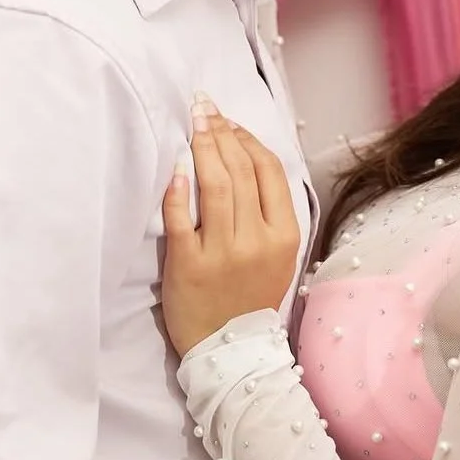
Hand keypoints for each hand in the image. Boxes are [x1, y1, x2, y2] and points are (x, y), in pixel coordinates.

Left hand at [161, 95, 300, 355]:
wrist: (232, 352)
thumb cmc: (252, 297)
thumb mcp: (278, 254)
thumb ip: (269, 212)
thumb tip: (247, 159)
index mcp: (283, 234)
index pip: (268, 171)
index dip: (247, 138)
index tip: (228, 120)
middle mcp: (256, 240)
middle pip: (240, 171)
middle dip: (220, 132)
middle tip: (203, 108)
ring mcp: (222, 253)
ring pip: (215, 187)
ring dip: (202, 148)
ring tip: (192, 123)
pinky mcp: (189, 266)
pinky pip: (182, 219)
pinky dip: (178, 191)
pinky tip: (175, 169)